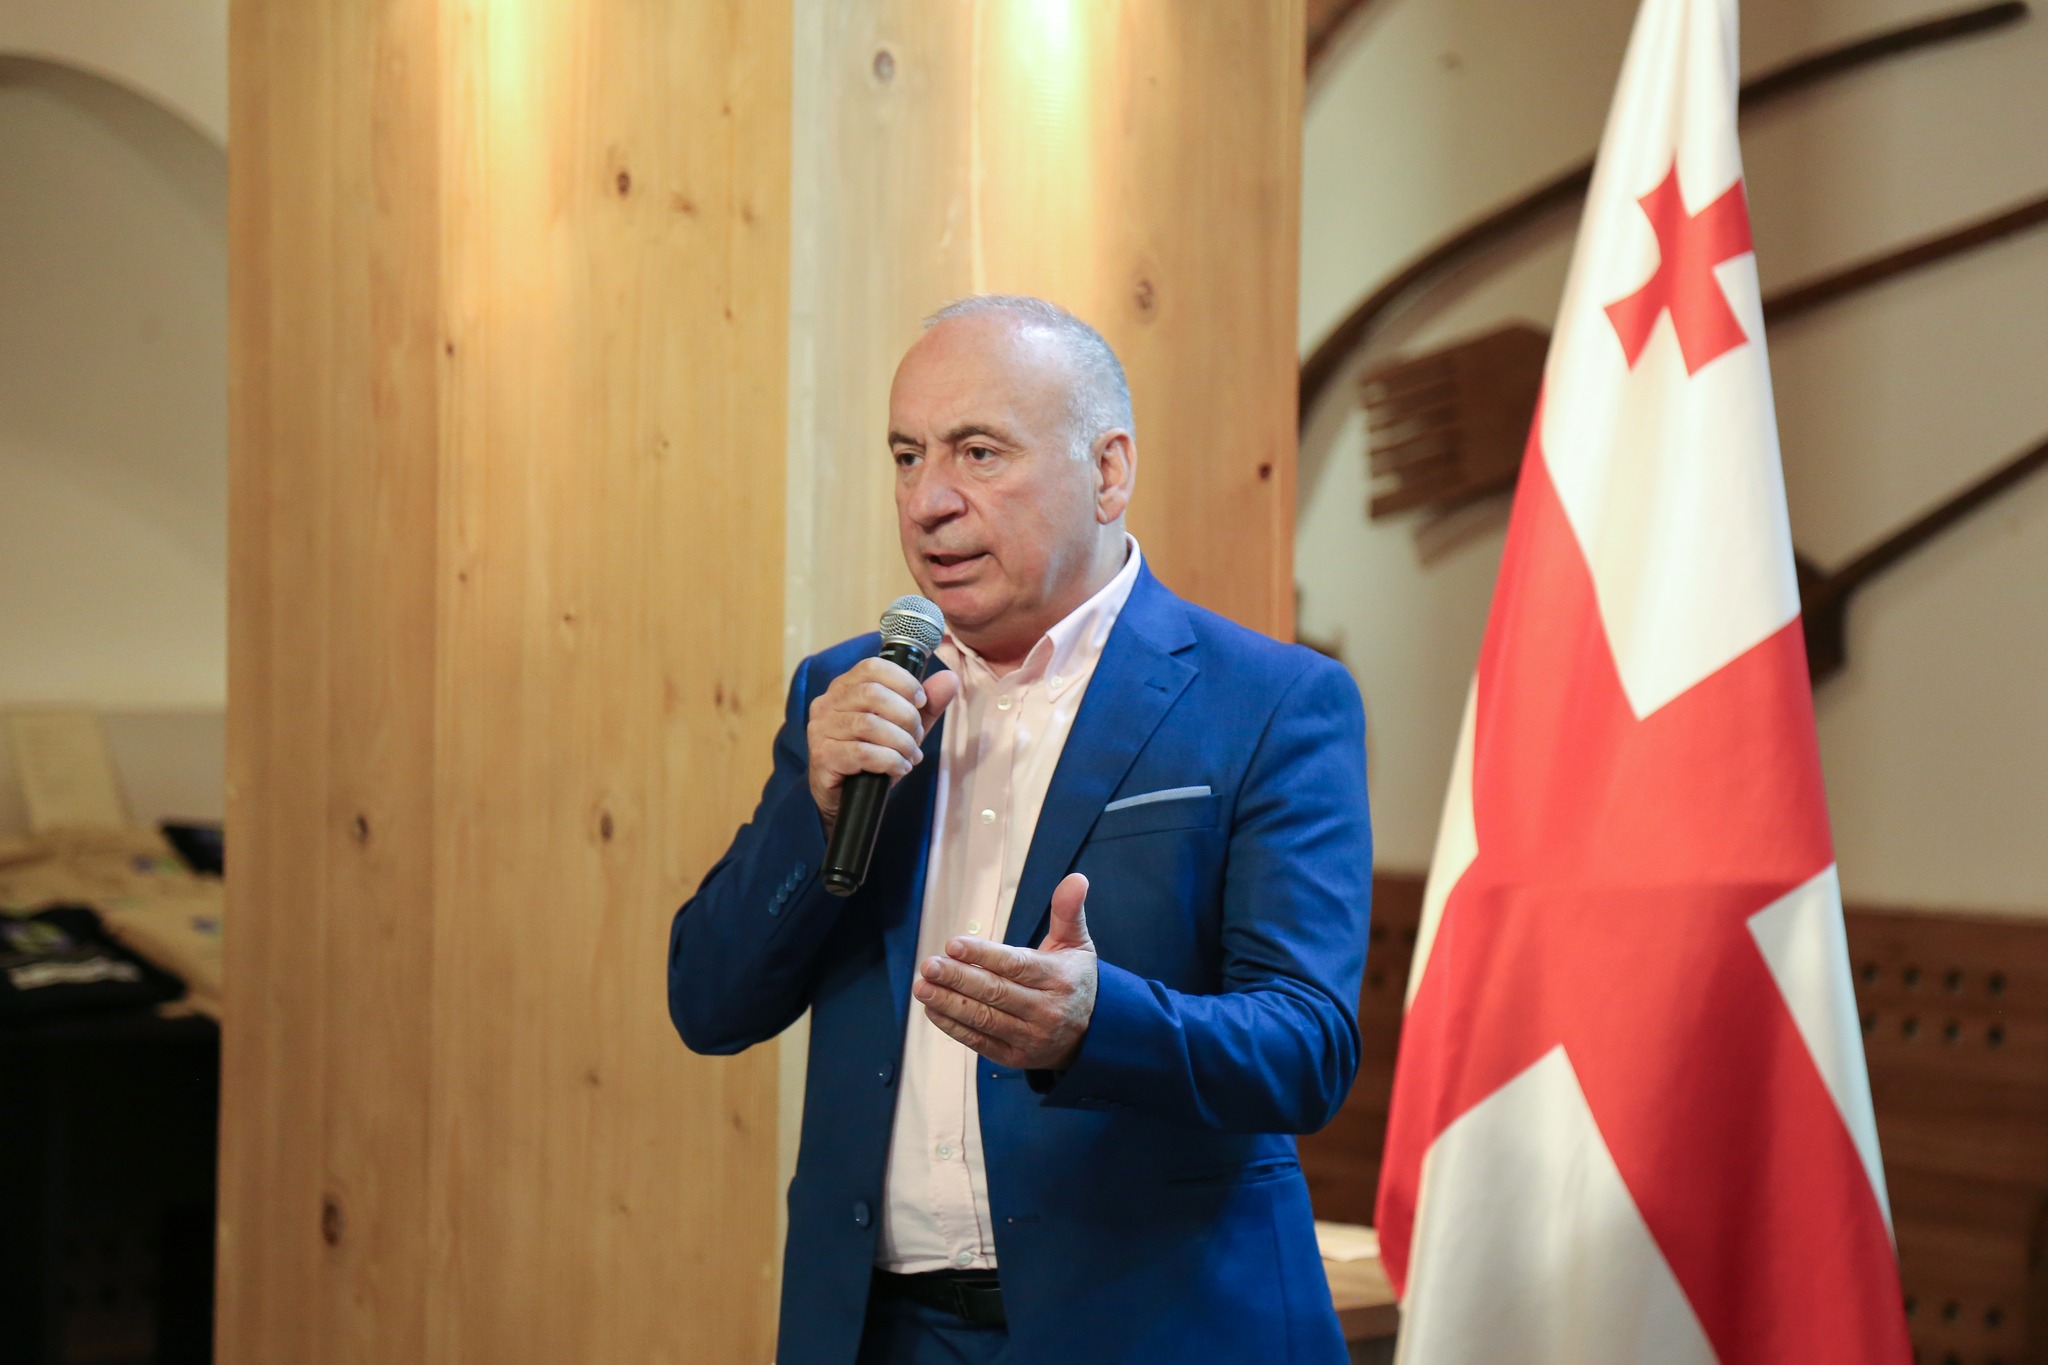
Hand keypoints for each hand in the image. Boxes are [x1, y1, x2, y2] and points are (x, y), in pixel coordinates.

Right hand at [807, 659, 958, 835]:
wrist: (846, 800)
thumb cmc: (872, 758)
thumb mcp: (904, 729)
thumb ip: (927, 705)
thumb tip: (949, 678)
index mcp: (844, 687)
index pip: (872, 666)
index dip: (903, 681)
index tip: (921, 702)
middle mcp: (827, 703)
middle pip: (873, 694)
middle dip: (906, 717)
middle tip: (916, 738)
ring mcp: (820, 730)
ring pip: (868, 724)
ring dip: (900, 742)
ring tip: (911, 756)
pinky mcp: (822, 756)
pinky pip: (862, 753)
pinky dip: (889, 760)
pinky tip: (899, 768)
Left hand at [914, 872, 1097, 1070]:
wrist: (1093, 1033)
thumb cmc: (1075, 980)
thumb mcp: (1077, 943)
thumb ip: (1068, 911)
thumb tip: (1076, 878)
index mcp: (1057, 978)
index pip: (1015, 965)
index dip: (982, 955)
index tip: (952, 944)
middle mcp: (1045, 1010)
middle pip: (995, 992)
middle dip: (958, 978)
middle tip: (928, 965)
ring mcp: (1029, 1037)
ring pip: (984, 1019)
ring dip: (949, 1003)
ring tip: (922, 987)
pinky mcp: (1014, 1056)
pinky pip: (980, 1041)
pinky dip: (954, 1027)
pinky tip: (933, 1009)